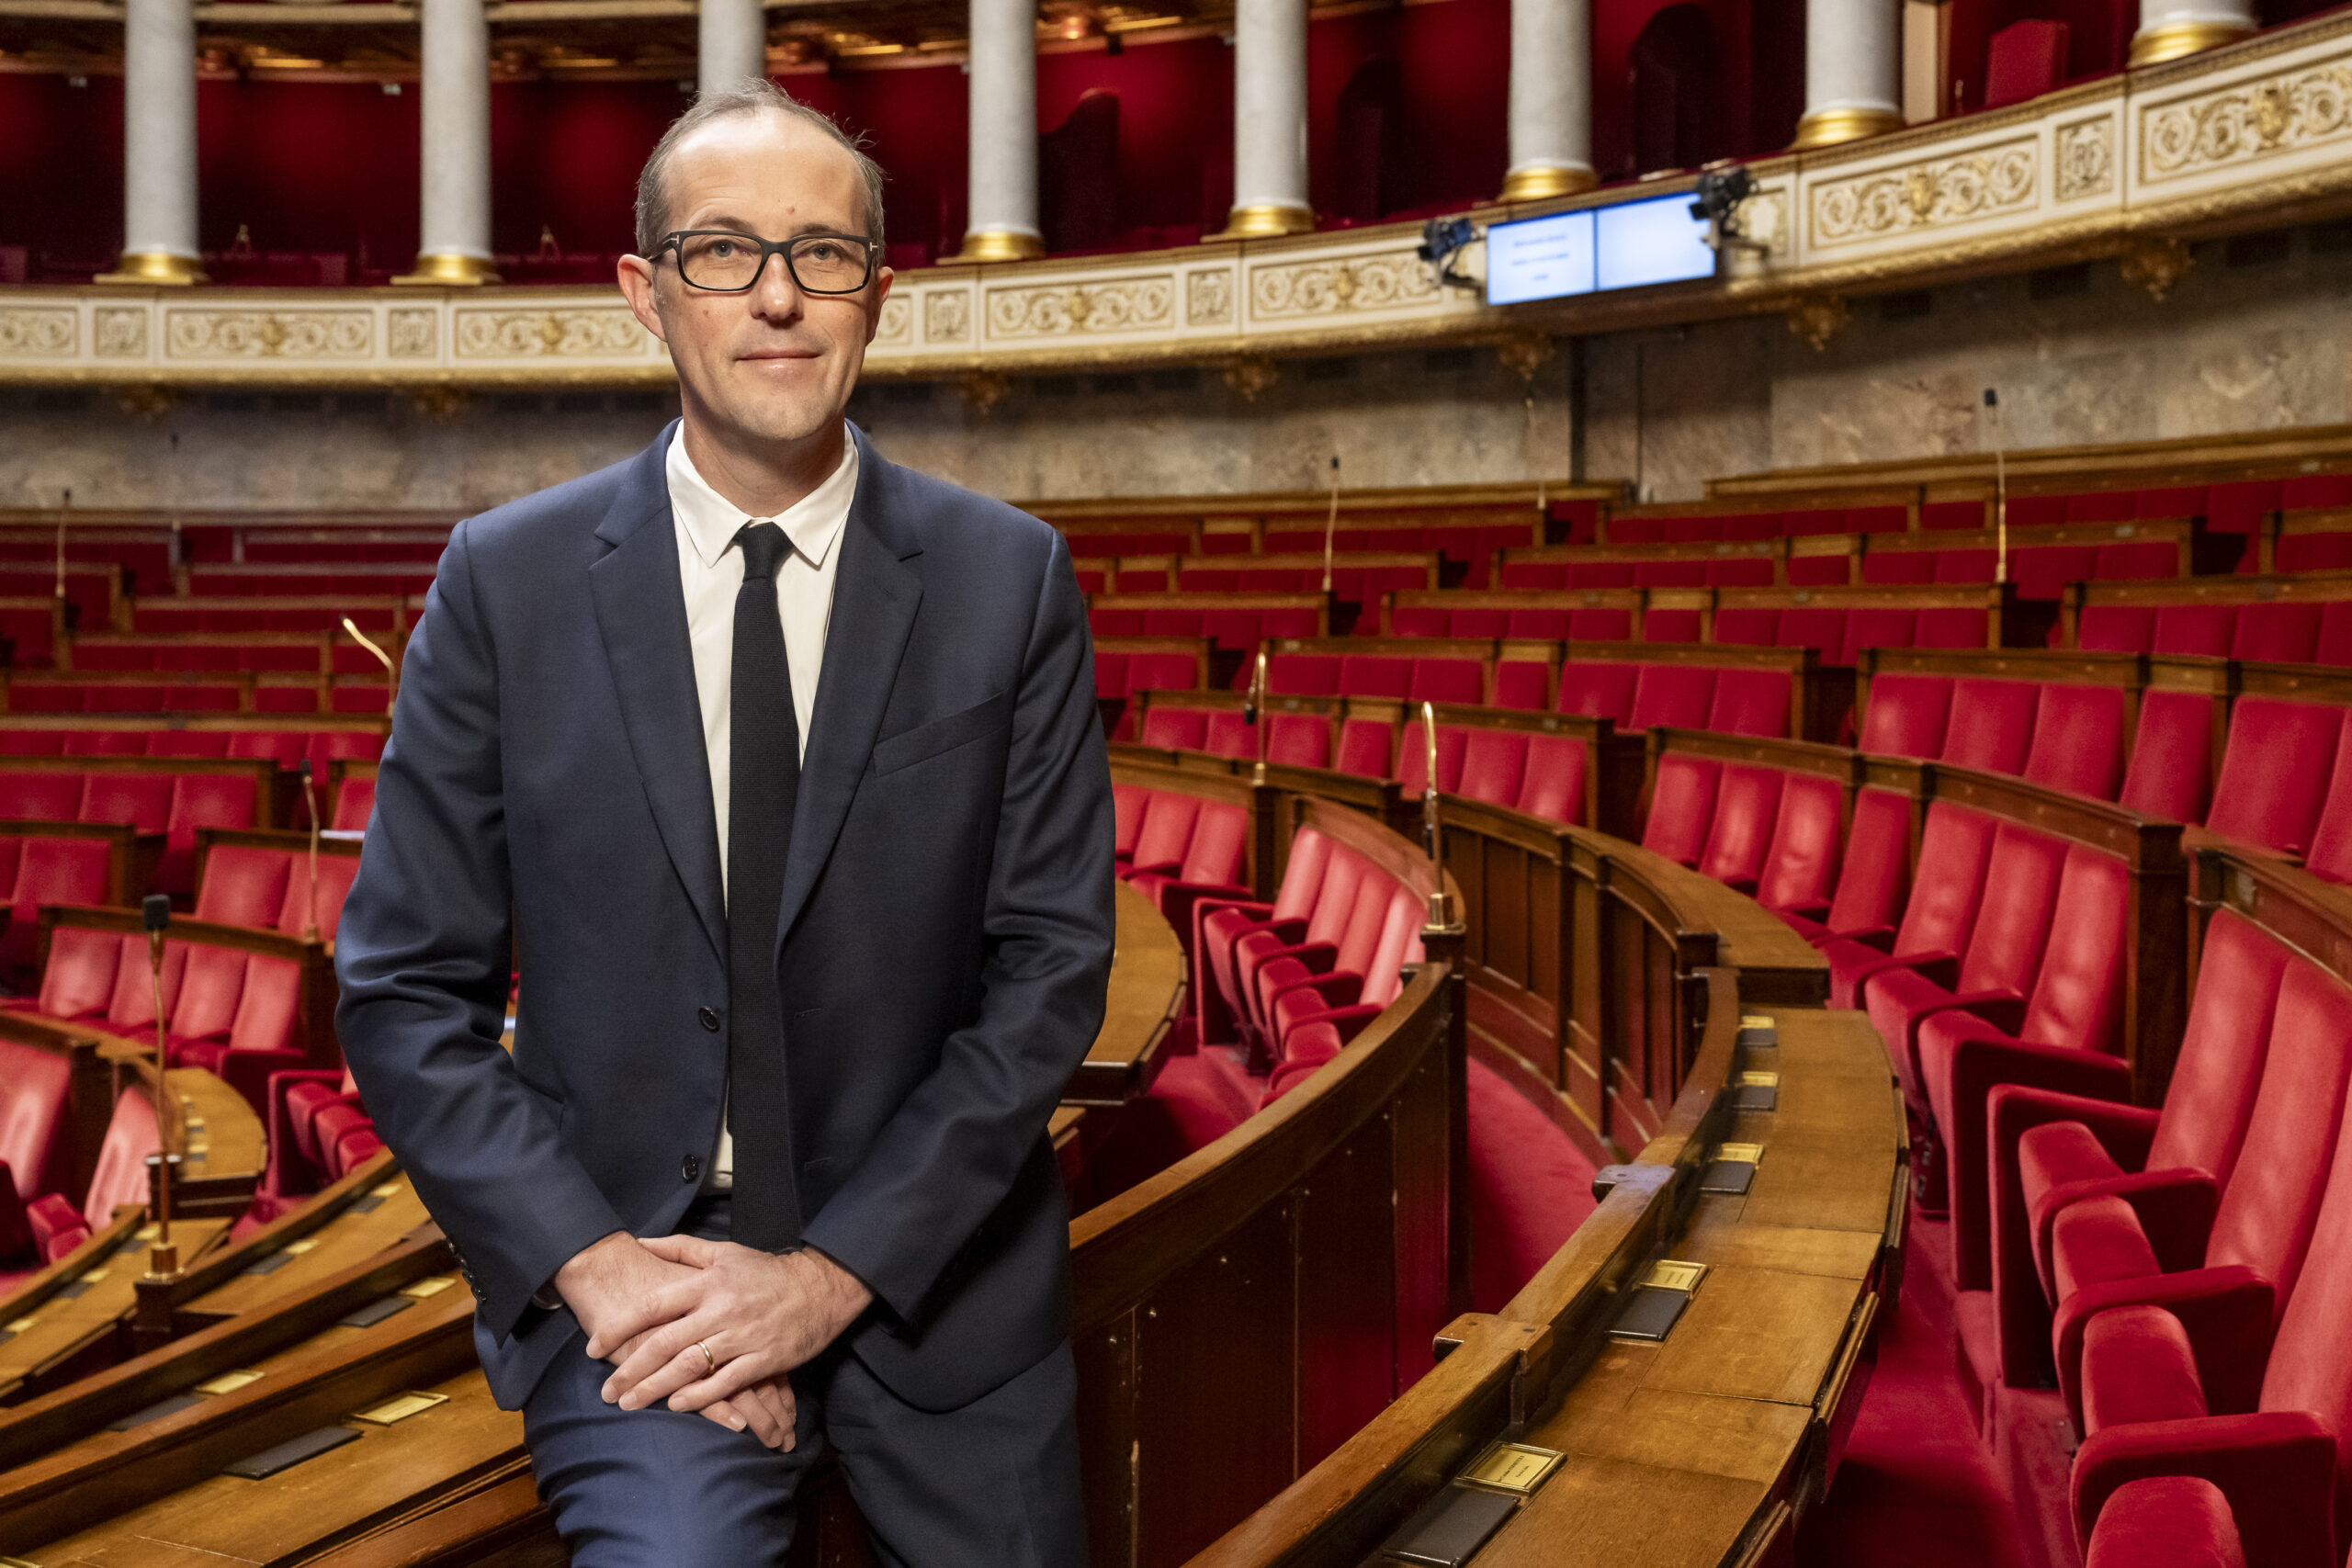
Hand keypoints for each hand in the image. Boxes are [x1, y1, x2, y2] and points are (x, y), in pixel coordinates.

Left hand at [551, 1232, 795, 1447]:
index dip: (619, 1327)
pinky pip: (725, 1383)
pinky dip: (698, 1397)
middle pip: (664, 1344)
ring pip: (689, 1367)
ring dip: (654, 1388)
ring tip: (630, 1403)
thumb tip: (640, 1242)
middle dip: (630, 1370)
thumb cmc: (767, 1272)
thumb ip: (680, 1248)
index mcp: (707, 1283)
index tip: (594, 1347)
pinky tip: (676, 1405)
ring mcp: (742, 1337)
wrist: (820, 1289)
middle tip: (607, 1390)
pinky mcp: (763, 1360)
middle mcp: (720, 1310)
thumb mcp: (724, 1252)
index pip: (653, 1306)